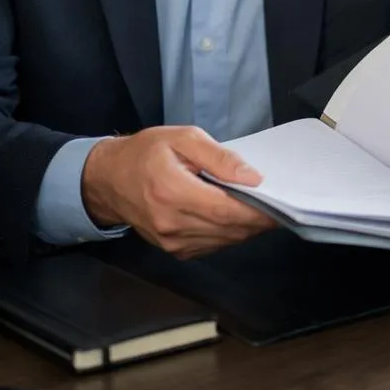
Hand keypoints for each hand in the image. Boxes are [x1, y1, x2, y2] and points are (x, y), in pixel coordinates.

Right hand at [80, 125, 274, 258]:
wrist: (108, 180)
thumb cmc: (145, 153)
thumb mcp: (183, 139)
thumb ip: (219, 158)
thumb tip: (253, 178)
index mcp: (172, 192)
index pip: (227, 210)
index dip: (258, 211)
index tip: (282, 204)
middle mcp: (171, 223)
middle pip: (229, 229)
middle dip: (258, 220)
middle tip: (280, 206)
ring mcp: (171, 242)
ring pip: (224, 241)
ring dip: (246, 228)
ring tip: (262, 210)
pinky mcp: (174, 250)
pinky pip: (212, 245)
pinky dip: (229, 233)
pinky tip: (235, 217)